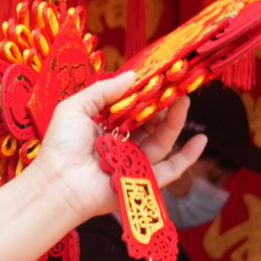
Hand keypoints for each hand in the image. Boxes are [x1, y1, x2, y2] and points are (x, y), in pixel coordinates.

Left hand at [31, 75, 207, 223]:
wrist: (59, 184)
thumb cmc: (62, 145)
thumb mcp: (76, 107)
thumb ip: (104, 90)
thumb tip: (133, 76)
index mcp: (104, 128)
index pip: (132, 109)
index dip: (147, 94)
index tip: (162, 78)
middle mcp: (121, 145)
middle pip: (150, 123)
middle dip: (165, 105)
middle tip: (178, 86)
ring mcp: (133, 163)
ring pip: (162, 141)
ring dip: (176, 122)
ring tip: (185, 100)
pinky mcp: (143, 181)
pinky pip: (170, 170)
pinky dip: (188, 157)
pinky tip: (201, 140)